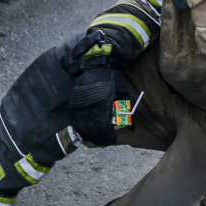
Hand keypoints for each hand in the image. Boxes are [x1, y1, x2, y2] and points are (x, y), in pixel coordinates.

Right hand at [65, 32, 128, 146]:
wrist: (94, 63)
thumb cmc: (112, 77)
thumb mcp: (124, 92)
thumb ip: (128, 110)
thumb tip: (132, 127)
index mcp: (102, 103)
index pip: (102, 126)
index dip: (107, 136)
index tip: (112, 140)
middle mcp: (89, 105)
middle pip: (91, 129)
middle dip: (98, 138)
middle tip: (104, 143)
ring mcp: (79, 104)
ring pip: (81, 126)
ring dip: (88, 135)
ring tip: (95, 140)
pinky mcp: (73, 101)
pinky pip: (74, 119)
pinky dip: (79, 127)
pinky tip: (85, 131)